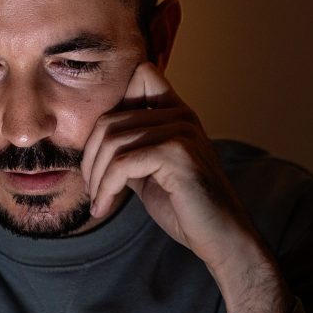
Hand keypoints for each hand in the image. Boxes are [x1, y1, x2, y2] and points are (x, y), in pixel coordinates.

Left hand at [80, 62, 289, 312]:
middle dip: (91, 157)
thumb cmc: (186, 209)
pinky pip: (122, 164)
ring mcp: (181, 131)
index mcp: (177, 114)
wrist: (221, 237)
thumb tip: (93, 142)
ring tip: (98, 201)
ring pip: (113, 141)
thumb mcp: (149, 172)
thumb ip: (130, 150)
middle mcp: (181, 115)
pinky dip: (106, 188)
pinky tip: (104, 207)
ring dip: (96, 177)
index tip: (100, 151)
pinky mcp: (177, 153)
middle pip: (111, 118)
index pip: (142, 74)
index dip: (112, 105)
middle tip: (91, 188)